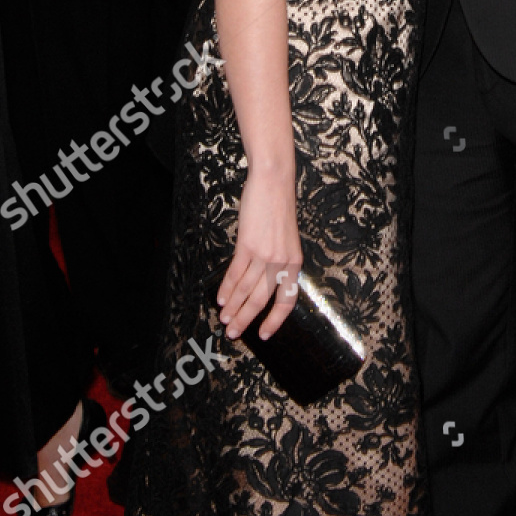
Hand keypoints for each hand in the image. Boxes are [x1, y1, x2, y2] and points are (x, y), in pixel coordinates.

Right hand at [217, 166, 301, 340]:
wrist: (274, 182)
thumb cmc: (278, 208)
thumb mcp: (285, 240)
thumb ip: (277, 262)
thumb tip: (260, 283)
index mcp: (294, 263)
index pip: (287, 300)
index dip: (275, 320)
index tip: (264, 333)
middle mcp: (282, 262)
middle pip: (261, 300)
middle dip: (246, 319)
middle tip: (233, 333)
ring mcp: (265, 254)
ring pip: (246, 290)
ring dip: (232, 307)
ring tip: (224, 319)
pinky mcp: (248, 245)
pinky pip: (235, 273)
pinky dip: (226, 288)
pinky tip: (220, 298)